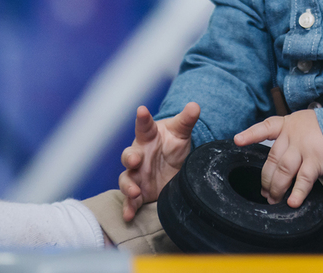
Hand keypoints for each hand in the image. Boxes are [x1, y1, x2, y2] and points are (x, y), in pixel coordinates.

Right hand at [118, 102, 199, 221]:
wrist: (173, 165)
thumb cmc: (172, 143)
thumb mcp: (181, 132)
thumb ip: (186, 120)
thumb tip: (195, 105)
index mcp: (148, 137)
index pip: (144, 126)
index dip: (143, 118)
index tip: (142, 110)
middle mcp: (139, 155)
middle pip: (129, 155)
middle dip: (130, 157)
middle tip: (135, 159)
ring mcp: (137, 175)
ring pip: (126, 179)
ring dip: (128, 186)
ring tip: (134, 192)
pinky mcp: (140, 192)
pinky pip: (130, 201)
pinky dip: (128, 208)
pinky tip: (128, 216)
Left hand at [234, 109, 322, 207]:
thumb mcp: (306, 127)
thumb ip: (292, 142)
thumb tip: (278, 168)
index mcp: (288, 124)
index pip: (265, 127)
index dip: (250, 134)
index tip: (237, 141)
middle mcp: (293, 135)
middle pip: (272, 159)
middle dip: (266, 179)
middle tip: (265, 193)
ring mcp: (304, 147)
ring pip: (283, 170)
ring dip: (277, 188)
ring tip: (275, 200)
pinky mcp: (316, 160)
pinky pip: (303, 179)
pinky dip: (297, 192)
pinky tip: (292, 202)